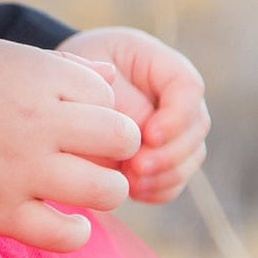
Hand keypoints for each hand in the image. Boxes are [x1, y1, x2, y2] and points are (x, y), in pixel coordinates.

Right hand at [0, 36, 140, 251]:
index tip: (75, 121)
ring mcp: (20, 171)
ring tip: (85, 190)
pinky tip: (70, 223)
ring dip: (106, 192)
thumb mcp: (6, 58)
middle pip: (122, 139)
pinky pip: (64, 236)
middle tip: (93, 157)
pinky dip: (76, 233)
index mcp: (42, 79)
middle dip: (117, 148)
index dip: (99, 111)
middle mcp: (39, 123)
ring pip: (106, 190)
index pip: (111, 99)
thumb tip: (111, 79)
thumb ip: (63, 67)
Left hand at [55, 27, 208, 204]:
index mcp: (163, 66)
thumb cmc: (76, 76)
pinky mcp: (162, 160)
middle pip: (195, 127)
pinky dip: (158, 190)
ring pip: (190, 158)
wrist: (62, 94)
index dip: (176, 116)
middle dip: (169, 153)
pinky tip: (133, 191)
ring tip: (130, 183)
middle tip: (137, 167)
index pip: (189, 87)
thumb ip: (119, 100)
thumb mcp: (90, 75)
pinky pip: (173, 181)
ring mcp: (174, 132)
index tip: (149, 135)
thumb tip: (142, 136)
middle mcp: (178, 100)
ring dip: (164, 175)